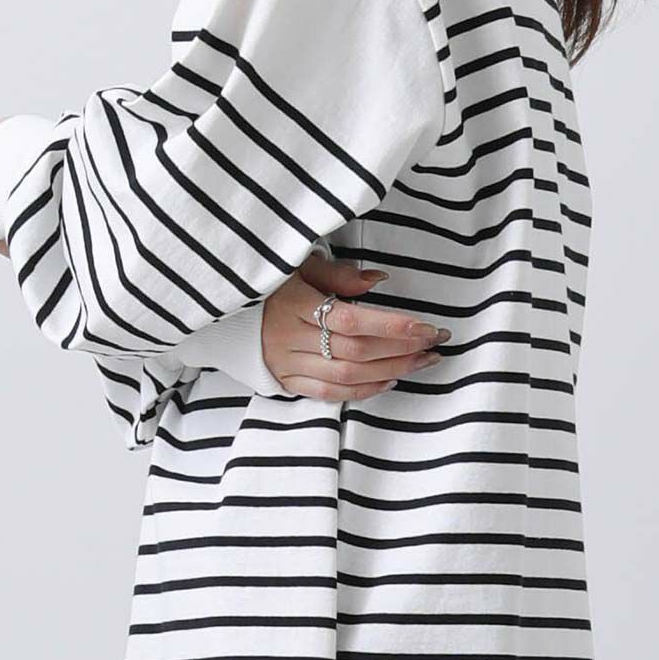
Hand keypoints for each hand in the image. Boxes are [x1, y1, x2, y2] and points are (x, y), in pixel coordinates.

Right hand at [261, 253, 450, 399]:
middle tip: (436, 342)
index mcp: (293, 303)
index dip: (390, 325)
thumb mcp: (298, 265)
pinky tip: (390, 380)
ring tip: (423, 361)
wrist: (222, 312)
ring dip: (391, 370)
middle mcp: (288, 338)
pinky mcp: (285, 381)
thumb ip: (338, 274)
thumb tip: (379, 281)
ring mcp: (286, 363)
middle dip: (401, 348)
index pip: (350, 319)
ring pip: (347, 376)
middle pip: (355, 351)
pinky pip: (328, 394)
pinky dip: (363, 391)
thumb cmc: (269, 284)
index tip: (425, 326)